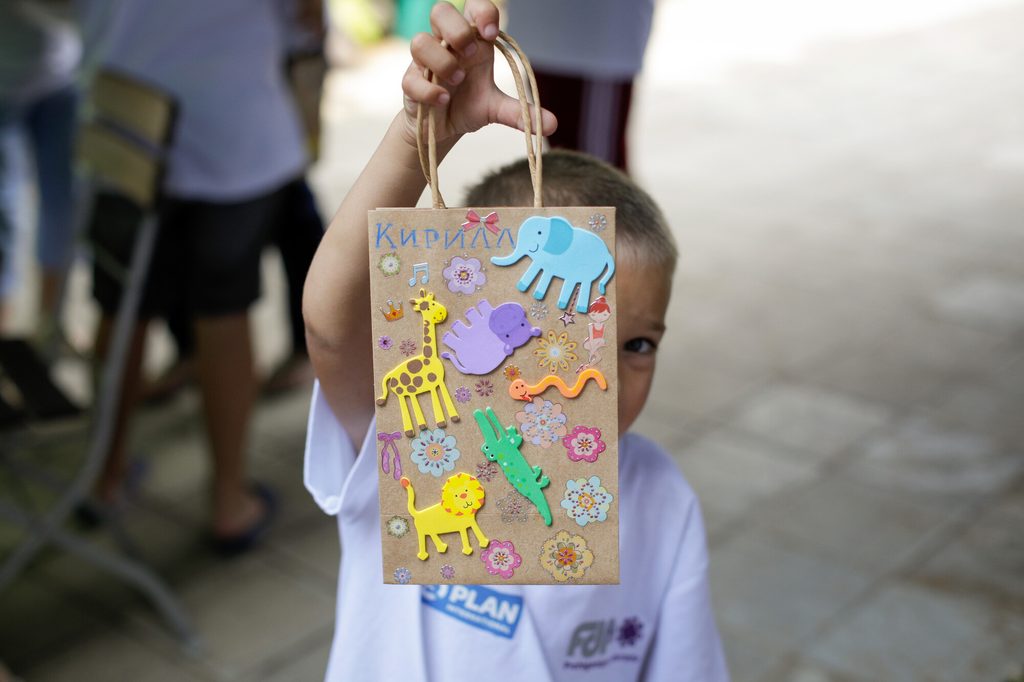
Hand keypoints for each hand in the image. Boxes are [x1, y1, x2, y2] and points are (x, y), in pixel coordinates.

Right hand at [400, 0, 556, 147]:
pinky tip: (443, 101)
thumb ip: (520, 113)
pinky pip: (410, 79)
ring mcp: (424, 63)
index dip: (482, 13)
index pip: (473, 8)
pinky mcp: (410, 85)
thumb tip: (552, 125)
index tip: (491, 34)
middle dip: (457, 30)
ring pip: (420, 41)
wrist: (442, 130)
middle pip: (440, 10)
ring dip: (442, 60)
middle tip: (472, 54)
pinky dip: (428, 89)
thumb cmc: (468, 105)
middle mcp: (446, 45)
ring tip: (458, 80)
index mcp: (470, 41)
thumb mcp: (496, 108)